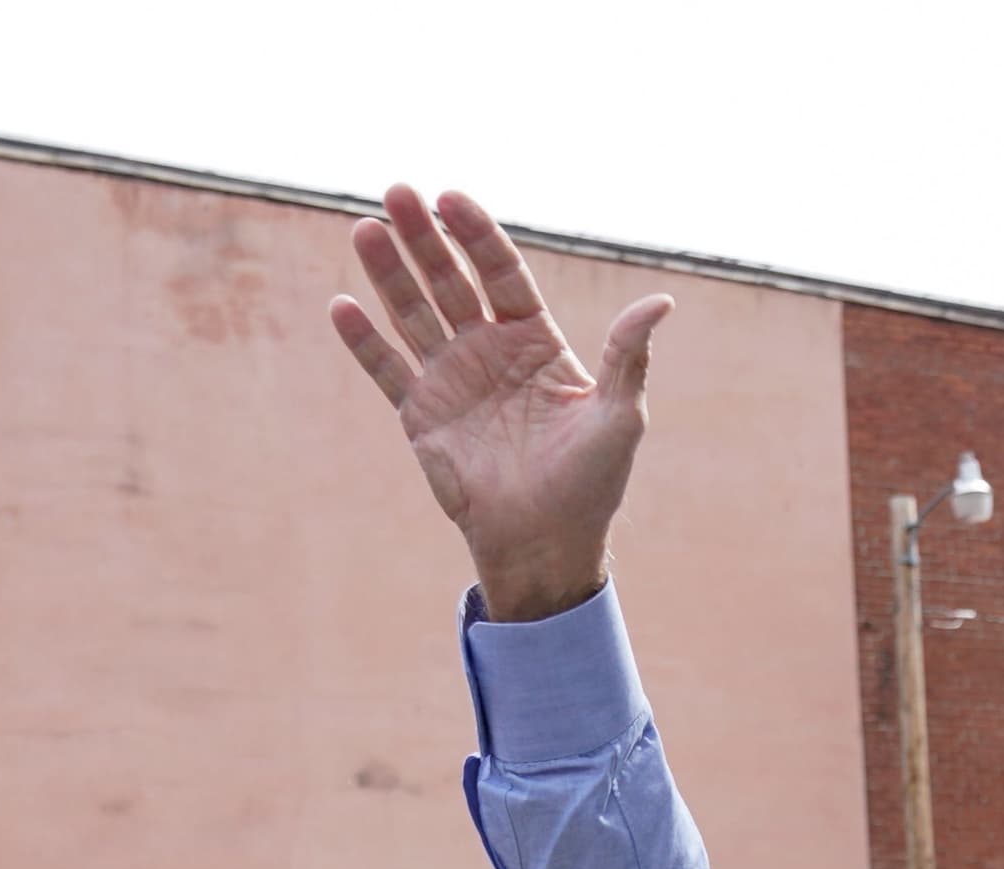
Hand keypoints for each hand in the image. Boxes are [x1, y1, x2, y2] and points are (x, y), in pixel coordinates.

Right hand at [328, 185, 670, 620]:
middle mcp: (489, 350)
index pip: (501, 272)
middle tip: (397, 191)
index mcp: (535, 340)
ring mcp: (452, 380)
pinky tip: (341, 304)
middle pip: (451, 281)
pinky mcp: (422, 416)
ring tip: (364, 229)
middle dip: (425, 238)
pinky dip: (364, 341)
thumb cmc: (591, 483)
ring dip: (388, 274)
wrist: (547, 543)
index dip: (477, 234)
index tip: (451, 198)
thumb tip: (662, 301)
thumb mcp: (620, 416)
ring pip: (413, 314)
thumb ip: (630, 355)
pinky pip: (387, 371)